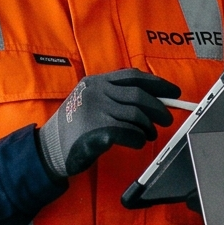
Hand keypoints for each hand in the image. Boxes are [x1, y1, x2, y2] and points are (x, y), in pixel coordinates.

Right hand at [38, 69, 178, 178]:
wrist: (50, 147)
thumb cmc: (75, 125)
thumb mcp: (90, 100)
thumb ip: (115, 95)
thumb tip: (154, 98)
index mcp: (96, 82)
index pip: (133, 76)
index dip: (157, 83)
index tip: (173, 91)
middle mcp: (96, 93)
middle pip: (139, 96)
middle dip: (158, 108)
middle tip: (167, 119)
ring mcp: (95, 112)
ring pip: (136, 116)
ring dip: (148, 127)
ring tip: (150, 134)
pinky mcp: (97, 133)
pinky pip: (129, 133)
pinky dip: (138, 139)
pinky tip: (138, 142)